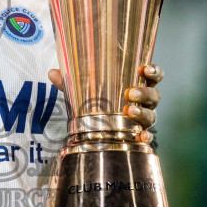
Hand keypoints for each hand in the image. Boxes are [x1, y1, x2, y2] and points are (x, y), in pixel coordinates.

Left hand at [48, 63, 163, 143]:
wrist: (97, 129)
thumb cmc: (97, 102)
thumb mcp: (83, 91)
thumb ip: (71, 82)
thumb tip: (52, 72)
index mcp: (136, 85)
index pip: (153, 75)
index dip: (153, 71)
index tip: (144, 68)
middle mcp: (144, 102)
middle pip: (154, 95)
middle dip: (145, 92)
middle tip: (130, 93)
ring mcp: (143, 119)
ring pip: (152, 115)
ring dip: (143, 113)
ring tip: (129, 111)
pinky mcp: (139, 136)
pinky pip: (148, 137)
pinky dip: (146, 137)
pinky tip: (140, 137)